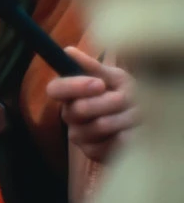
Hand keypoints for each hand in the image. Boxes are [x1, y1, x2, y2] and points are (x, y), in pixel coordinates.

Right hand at [47, 47, 136, 162]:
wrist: (147, 120)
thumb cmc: (128, 94)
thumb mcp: (115, 77)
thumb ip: (93, 67)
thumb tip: (68, 51)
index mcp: (70, 94)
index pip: (55, 89)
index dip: (74, 86)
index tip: (100, 84)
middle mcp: (69, 115)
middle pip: (79, 109)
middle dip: (109, 102)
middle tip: (128, 99)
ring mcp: (79, 135)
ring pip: (96, 127)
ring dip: (123, 119)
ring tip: (138, 114)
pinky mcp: (91, 152)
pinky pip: (104, 145)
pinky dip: (125, 137)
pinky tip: (133, 131)